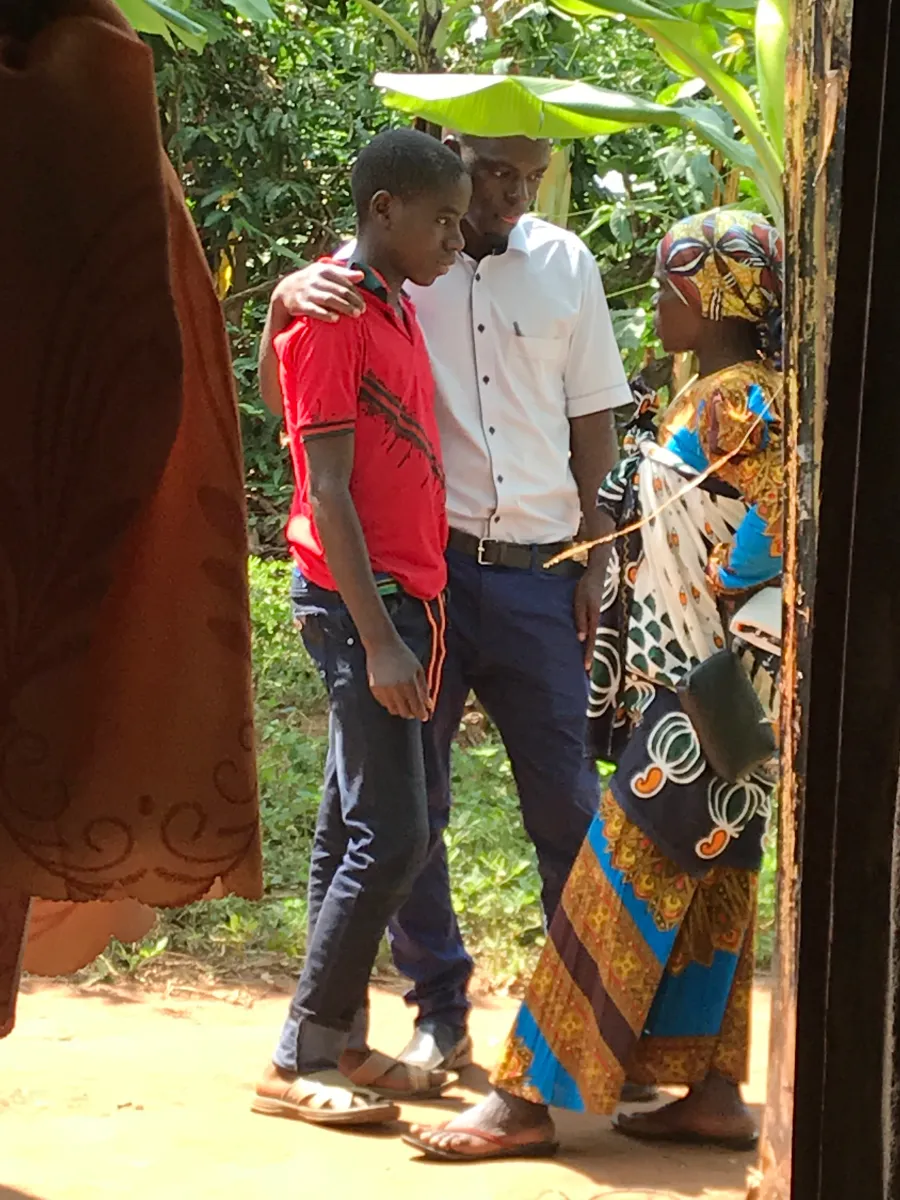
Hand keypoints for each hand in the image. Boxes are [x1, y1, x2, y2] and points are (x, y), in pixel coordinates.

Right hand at [272, 263, 365, 327]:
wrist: (284, 291)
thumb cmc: (310, 282)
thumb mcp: (324, 273)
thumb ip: (342, 274)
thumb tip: (361, 275)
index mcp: (323, 270)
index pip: (344, 281)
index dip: (355, 293)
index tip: (363, 303)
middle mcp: (315, 279)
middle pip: (339, 290)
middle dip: (352, 301)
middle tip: (362, 310)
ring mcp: (307, 292)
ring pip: (329, 299)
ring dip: (344, 307)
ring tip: (355, 314)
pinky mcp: (300, 304)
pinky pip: (314, 310)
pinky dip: (325, 314)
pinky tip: (336, 319)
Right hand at [366, 635, 430, 720]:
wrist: (382, 645)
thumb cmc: (403, 655)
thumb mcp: (418, 669)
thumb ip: (424, 688)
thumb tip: (428, 704)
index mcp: (409, 683)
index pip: (417, 707)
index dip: (422, 714)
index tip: (425, 717)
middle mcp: (396, 689)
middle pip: (405, 712)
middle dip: (412, 713)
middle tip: (414, 710)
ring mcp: (383, 690)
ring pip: (393, 710)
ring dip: (400, 709)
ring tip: (404, 702)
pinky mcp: (374, 689)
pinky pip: (384, 703)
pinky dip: (390, 703)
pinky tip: (394, 696)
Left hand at [574, 554, 609, 670]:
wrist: (597, 574)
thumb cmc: (586, 587)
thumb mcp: (580, 602)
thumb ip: (581, 619)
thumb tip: (581, 638)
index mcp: (595, 618)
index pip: (592, 640)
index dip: (589, 654)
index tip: (587, 668)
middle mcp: (599, 621)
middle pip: (595, 642)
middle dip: (592, 658)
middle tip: (589, 674)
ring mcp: (599, 618)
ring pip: (596, 638)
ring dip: (591, 651)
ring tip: (588, 666)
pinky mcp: (596, 616)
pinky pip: (595, 631)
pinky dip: (591, 641)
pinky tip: (587, 647)